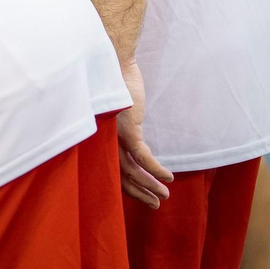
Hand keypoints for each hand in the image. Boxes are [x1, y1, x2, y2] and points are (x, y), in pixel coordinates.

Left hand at [117, 59, 173, 207]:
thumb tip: (130, 137)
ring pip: (132, 171)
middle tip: (155, 205)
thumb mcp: (116, 110)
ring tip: (164, 196)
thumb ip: (119, 127)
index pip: (112, 170)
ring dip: (151, 185)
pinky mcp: (127, 130)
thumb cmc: (113, 84)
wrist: (112, 63)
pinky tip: (168, 178)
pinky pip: (143, 158)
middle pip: (120, 176)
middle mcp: (104, 141)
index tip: (143, 195)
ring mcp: (114, 137)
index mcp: (100, 139)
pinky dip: (156, 170)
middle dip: (139, 192)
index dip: (127, 186)